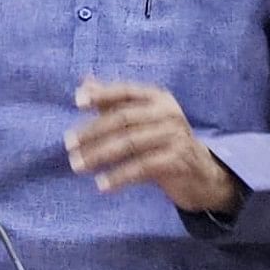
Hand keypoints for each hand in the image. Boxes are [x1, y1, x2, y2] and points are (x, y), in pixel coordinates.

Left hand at [67, 81, 243, 214]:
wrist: (201, 172)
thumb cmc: (163, 141)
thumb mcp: (142, 118)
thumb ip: (113, 102)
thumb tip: (83, 84)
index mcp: (158, 97)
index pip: (126, 91)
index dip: (102, 94)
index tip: (77, 103)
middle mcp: (168, 112)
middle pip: (123, 118)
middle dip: (92, 131)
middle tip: (68, 144)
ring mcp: (175, 136)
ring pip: (129, 143)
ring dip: (99, 155)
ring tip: (77, 165)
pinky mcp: (178, 160)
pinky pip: (142, 167)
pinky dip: (119, 176)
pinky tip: (102, 185)